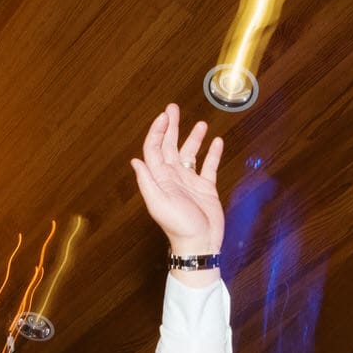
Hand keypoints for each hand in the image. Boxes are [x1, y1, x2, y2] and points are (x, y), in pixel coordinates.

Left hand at [131, 104, 224, 255]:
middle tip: (173, 108)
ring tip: (200, 123)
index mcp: (160, 179)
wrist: (200, 244)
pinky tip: (217, 142)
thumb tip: (135, 161)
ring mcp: (190, 182)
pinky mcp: (206, 188)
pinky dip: (213, 154)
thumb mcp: (158, 204)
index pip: (155, 149)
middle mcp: (174, 177)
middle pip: (170, 146)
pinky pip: (209, 166)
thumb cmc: (179, 226)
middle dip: (171, 127)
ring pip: (190, 154)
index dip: (157, 131)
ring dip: (193, 138)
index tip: (164, 116)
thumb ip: (147, 181)